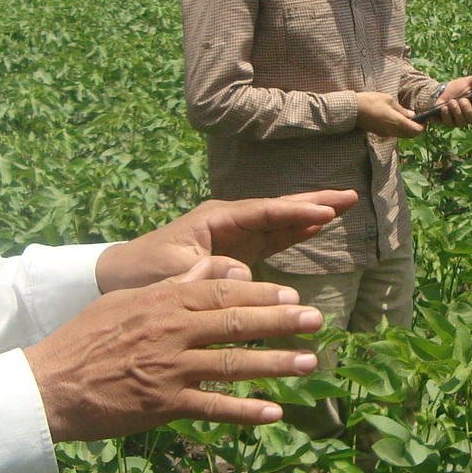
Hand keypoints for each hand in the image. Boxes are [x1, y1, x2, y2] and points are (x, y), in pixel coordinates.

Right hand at [25, 257, 324, 440]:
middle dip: (281, 323)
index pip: (223, 292)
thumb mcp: (127, 300)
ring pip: (233, 364)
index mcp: (164, 302)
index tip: (292, 296)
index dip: (262, 295)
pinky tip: (273, 412)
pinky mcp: (164, 405)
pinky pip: (214, 408)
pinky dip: (245, 411)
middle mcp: (172, 331)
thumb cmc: (85, 339)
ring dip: (275, 364)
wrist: (48, 384)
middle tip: (316, 321)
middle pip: (236, 323)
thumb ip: (172, 285)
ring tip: (308, 363)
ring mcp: (170, 369)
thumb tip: (210, 268)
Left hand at [95, 190, 356, 291]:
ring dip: (310, 214)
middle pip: (278, 208)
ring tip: (344, 205)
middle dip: (312, 202)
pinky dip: (295, 232)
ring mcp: (234, 235)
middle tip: (350, 195)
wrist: (121, 277)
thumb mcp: (173, 273)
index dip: (294, 211)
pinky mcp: (236, 252)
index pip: (263, 212)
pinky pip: (273, 238)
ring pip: (280, 220)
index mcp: (214, 219)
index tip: (326, 211)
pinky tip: (316, 227)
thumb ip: (207, 271)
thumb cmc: (144, 272)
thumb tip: (243, 269)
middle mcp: (228, 221)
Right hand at [356, 91, 424, 137]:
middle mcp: (393, 131)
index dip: (422, 126)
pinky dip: (399, 129)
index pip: (416, 130)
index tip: (424, 119)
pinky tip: (395, 119)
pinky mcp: (380, 133)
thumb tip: (411, 114)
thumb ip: (401, 109)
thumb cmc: (371, 101)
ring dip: (407, 129)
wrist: (353, 109)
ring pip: (402, 135)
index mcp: (397, 122)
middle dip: (416, 128)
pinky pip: (394, 133)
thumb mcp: (388, 100)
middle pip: (410, 135)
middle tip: (417, 118)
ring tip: (406, 117)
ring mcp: (386, 133)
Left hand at [427, 69, 471, 127]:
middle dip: (468, 110)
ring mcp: (459, 121)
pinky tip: (444, 108)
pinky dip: (447, 115)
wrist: (438, 92)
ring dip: (457, 111)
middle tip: (462, 100)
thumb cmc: (455, 88)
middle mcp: (470, 116)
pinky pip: (450, 123)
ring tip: (451, 101)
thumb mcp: (467, 82)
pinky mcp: (449, 124)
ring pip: (463, 123)